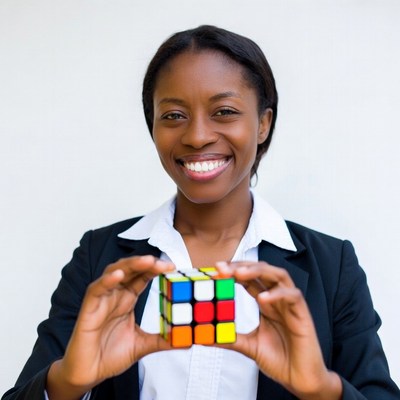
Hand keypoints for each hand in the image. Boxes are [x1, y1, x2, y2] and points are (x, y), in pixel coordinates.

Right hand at [47, 255, 174, 398]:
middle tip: (163, 263)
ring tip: (147, 261)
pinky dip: (106, 281)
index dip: (155, 269)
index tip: (172, 267)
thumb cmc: (110, 355)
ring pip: (113, 273)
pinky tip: (118, 276)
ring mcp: (102, 300)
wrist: (89, 374)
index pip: (142, 277)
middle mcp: (115, 295)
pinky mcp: (88, 309)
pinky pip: (96, 290)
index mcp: (128, 299)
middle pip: (130, 270)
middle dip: (146, 263)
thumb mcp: (142, 345)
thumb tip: (187, 341)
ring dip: (130, 265)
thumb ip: (163, 340)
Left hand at [216, 261, 341, 399]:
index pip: (249, 279)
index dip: (233, 272)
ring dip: (259, 271)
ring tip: (240, 274)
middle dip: (242, 266)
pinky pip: (293, 296)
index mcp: (265, 303)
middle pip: (262, 271)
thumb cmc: (279, 360)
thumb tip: (204, 337)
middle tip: (223, 268)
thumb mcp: (249, 346)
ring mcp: (290, 304)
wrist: (300, 380)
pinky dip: (278, 294)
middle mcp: (277, 298)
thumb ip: (230, 338)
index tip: (216, 270)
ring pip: (279, 275)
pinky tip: (263, 298)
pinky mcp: (303, 314)